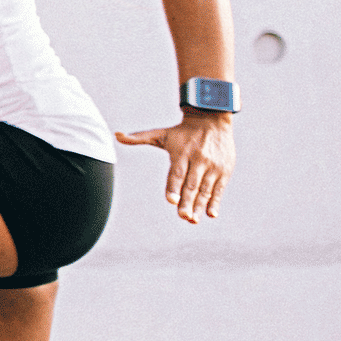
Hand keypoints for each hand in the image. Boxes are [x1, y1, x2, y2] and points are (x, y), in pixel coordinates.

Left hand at [116, 113, 235, 224]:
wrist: (212, 120)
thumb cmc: (182, 131)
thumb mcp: (162, 134)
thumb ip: (140, 138)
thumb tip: (116, 135)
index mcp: (181, 153)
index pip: (176, 174)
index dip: (173, 187)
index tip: (171, 201)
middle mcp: (198, 160)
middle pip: (191, 185)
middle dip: (187, 202)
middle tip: (183, 217)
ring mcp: (212, 166)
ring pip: (205, 190)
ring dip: (200, 206)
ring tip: (193, 220)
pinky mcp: (224, 171)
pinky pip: (219, 189)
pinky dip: (215, 202)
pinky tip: (211, 214)